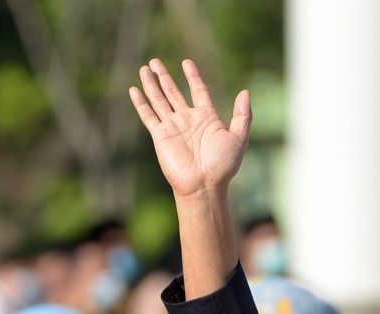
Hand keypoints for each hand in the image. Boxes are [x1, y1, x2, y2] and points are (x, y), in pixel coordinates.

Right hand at [129, 59, 251, 200]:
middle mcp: (188, 120)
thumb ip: (243, 115)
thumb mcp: (238, 138)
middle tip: (155, 61)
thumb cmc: (223, 166)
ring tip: (145, 68)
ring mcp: (173, 127)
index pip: (198, 90)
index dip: (192, 76)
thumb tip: (245, 91)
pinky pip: (148, 116)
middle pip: (173, 92)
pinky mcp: (160, 135)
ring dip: (152, 84)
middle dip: (164, 76)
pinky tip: (134, 90)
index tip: (186, 62)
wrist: (204, 186)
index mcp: (207, 118)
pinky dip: (141, 103)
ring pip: (159, 100)